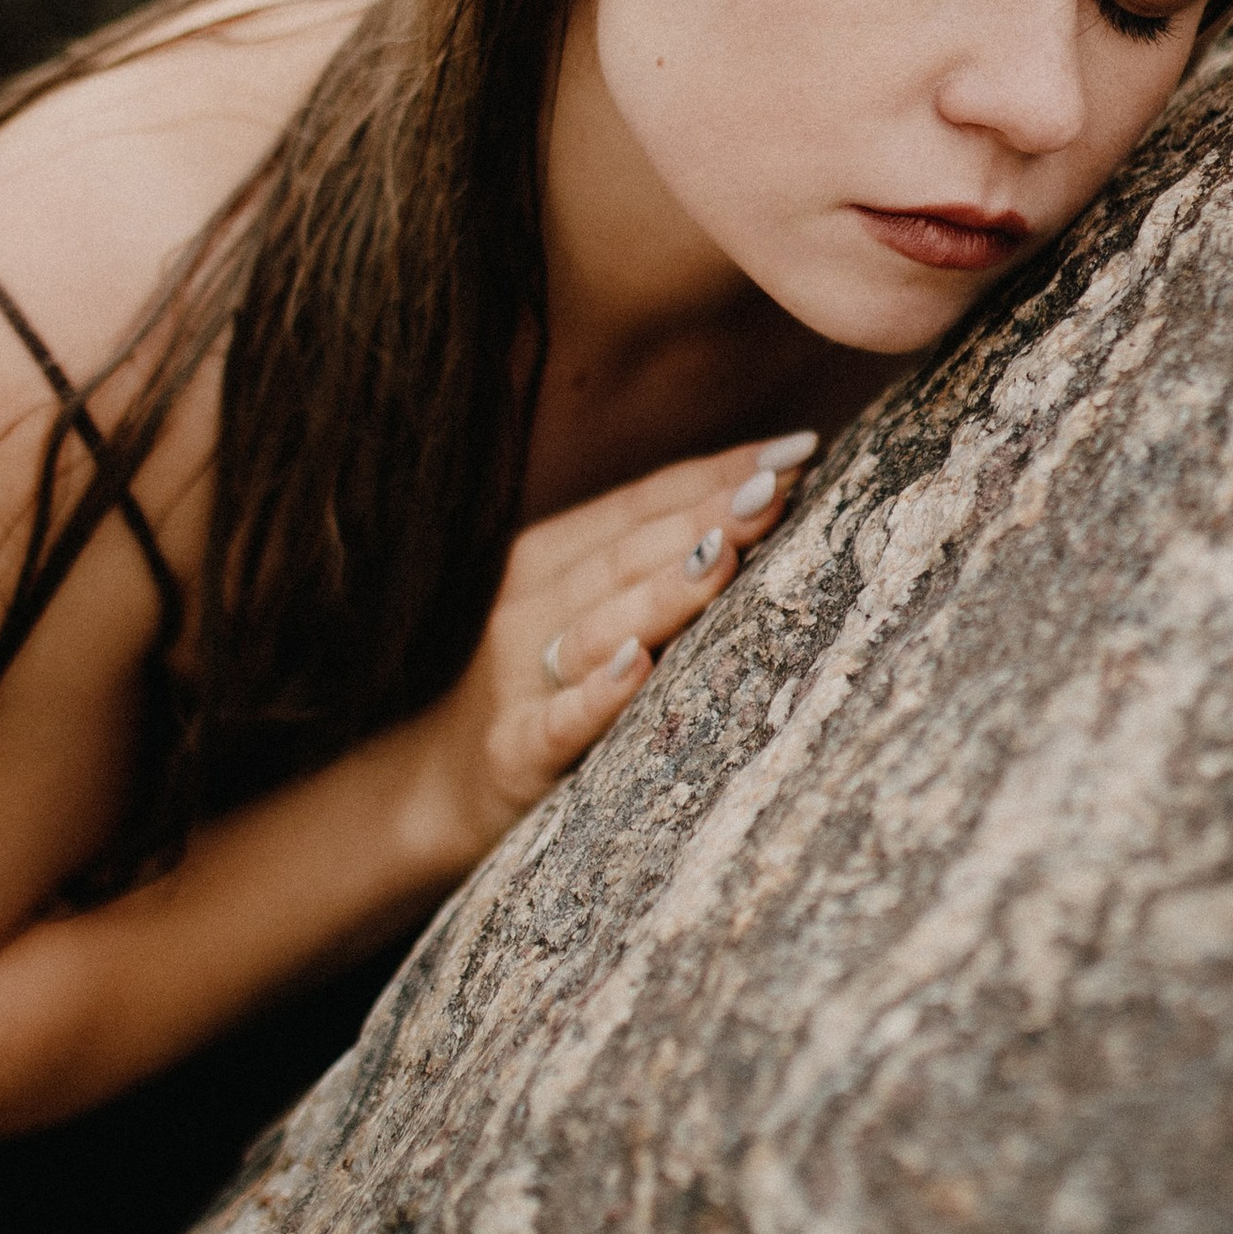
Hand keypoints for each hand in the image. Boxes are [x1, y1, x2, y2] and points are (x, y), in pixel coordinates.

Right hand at [427, 428, 819, 862]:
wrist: (439, 783)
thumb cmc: (544, 684)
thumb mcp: (588, 607)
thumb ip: (655, 561)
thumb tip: (768, 505)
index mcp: (555, 558)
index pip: (644, 503)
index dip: (716, 473)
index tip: (794, 450)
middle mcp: (533, 606)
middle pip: (627, 555)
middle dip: (704, 518)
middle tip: (774, 490)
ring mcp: (520, 680)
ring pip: (596, 628)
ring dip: (660, 592)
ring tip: (722, 555)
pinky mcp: (514, 753)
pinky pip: (558, 722)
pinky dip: (596, 694)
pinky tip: (637, 667)